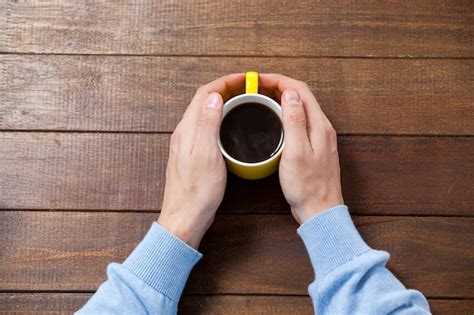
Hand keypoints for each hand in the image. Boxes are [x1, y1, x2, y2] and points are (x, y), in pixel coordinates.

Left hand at [158, 74, 244, 247]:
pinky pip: (206, 126)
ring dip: (222, 101)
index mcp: (187, 129)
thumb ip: (207, 123)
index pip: (204, 93)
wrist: (185, 216)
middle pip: (203, 100)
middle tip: (247, 87)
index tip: (244, 79)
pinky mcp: (193, 154)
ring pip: (204, 113)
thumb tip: (214, 96)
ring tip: (242, 100)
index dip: (224, 82)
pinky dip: (219, 118)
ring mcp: (187, 144)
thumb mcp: (206, 154)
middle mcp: (185, 133)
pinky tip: (230, 125)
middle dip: (225, 88)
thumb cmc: (197, 191)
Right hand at [260, 74, 343, 223]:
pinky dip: (286, 113)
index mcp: (319, 125)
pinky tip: (275, 119)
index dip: (279, 80)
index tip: (259, 79)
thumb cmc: (307, 186)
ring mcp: (320, 137)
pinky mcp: (315, 146)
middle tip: (257, 86)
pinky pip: (301, 120)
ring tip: (263, 98)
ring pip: (301, 107)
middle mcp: (322, 127)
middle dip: (279, 85)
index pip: (300, 90)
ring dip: (283, 98)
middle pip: (301, 96)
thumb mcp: (296, 152)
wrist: (319, 210)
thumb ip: (295, 121)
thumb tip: (290, 94)